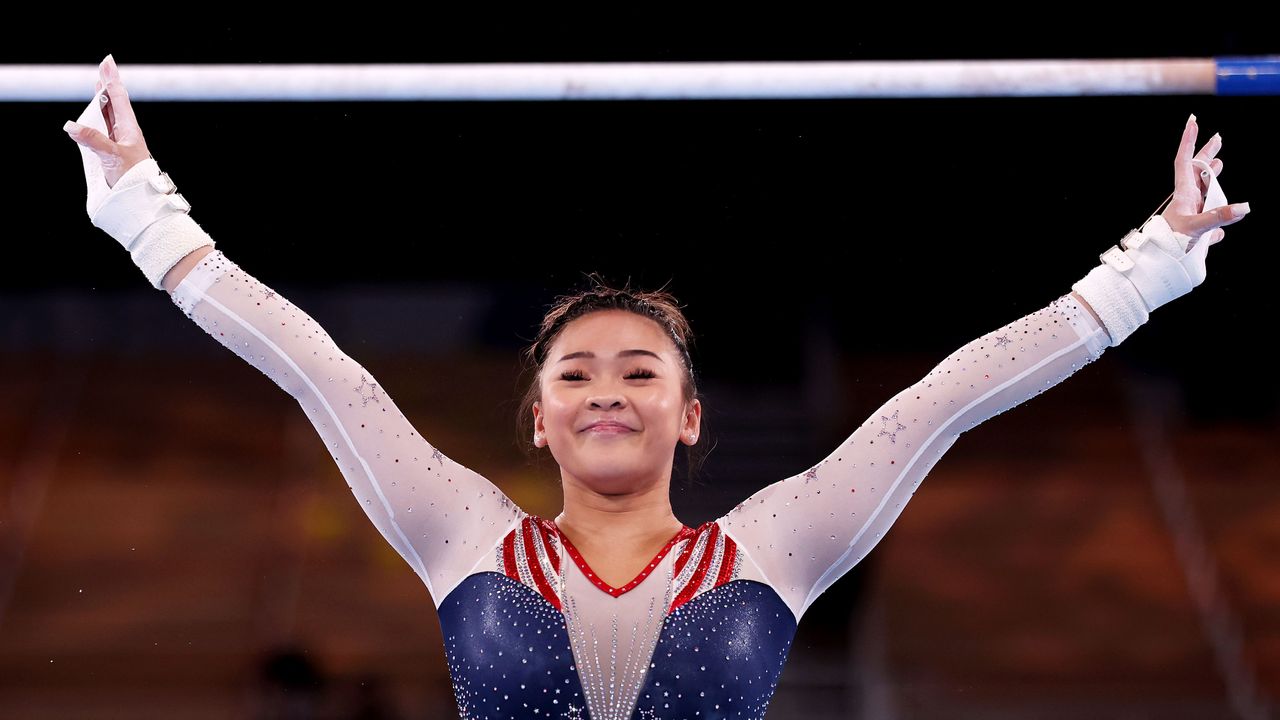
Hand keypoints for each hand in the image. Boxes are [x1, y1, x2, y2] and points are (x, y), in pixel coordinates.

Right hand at [62, 54, 151, 187]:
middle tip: (105, 65)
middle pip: (115, 102)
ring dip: (104, 98)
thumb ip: (92, 140)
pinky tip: (96, 113)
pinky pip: (104, 128)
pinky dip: (99, 116)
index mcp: (129, 128)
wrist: (139, 197)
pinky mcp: (113, 150)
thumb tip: (71, 126)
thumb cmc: (132, 177)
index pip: (118, 98)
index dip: (111, 79)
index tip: (108, 62)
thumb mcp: (112, 156)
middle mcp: (125, 131)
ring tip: (100, 84)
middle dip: (108, 83)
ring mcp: (120, 140)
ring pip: (110, 114)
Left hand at [1160, 114, 1249, 246]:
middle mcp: (1186, 200)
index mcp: (1183, 194)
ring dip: (1211, 176)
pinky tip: (1219, 224)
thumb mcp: (1196, 228)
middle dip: (1206, 153)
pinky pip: (1208, 219)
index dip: (1189, 141)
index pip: (1185, 161)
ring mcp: (1190, 213)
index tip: (1193, 122)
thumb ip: (1219, 216)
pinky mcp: (1194, 229)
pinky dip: (1216, 217)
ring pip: (1203, 191)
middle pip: (1196, 171)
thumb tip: (1244, 207)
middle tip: (1217, 138)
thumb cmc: (1170, 243)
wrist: (1158, 263)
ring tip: (1218, 164)